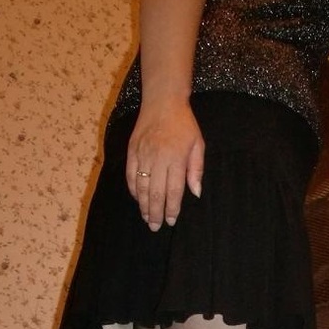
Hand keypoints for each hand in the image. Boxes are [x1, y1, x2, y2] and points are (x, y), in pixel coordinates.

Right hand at [126, 101, 204, 230]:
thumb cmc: (184, 124)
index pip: (174, 190)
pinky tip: (138, 199)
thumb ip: (197, 170)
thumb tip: (196, 193)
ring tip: (147, 218)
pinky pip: (130, 175)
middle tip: (155, 227)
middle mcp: (158, 158)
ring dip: (143, 205)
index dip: (172, 208)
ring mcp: (143, 154)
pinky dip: (133, 189)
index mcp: (176, 158)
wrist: (162, 102)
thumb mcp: (198, 145)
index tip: (171, 221)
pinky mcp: (132, 151)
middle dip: (155, 212)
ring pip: (141, 187)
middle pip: (155, 193)